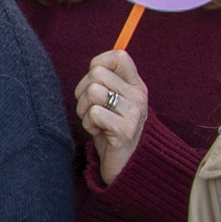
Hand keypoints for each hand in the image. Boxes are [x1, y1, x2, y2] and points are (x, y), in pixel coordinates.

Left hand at [77, 48, 149, 185]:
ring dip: (84, 109)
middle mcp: (138, 96)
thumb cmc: (111, 131)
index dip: (99, 63)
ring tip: (93, 121)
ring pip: (93, 91)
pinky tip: (98, 132)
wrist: (126, 165)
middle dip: (82, 91)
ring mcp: (134, 113)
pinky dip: (88, 124)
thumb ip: (106, 83)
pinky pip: (94, 113)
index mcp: (136, 85)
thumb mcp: (113, 102)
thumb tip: (94, 65)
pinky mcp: (125, 130)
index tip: (93, 82)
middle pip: (97, 73)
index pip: (119, 56)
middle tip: (88, 108)